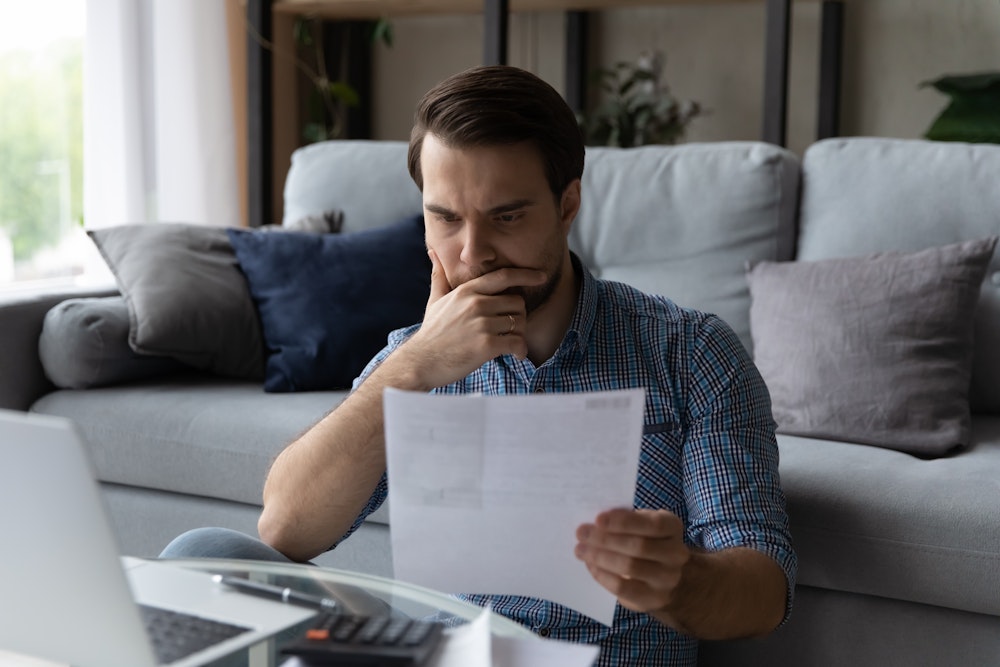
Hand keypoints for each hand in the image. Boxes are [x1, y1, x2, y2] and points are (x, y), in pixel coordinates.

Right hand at [395, 249, 546, 388]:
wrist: (421, 362)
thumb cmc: (431, 332)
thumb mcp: (435, 300)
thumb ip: (439, 276)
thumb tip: (433, 253)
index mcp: (467, 291)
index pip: (503, 277)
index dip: (525, 275)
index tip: (541, 276)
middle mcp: (476, 304)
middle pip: (517, 302)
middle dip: (518, 316)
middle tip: (510, 329)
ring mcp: (481, 324)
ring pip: (519, 323)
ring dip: (519, 334)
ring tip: (510, 343)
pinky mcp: (486, 345)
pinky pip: (517, 343)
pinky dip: (521, 350)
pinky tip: (517, 355)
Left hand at [574, 508, 690, 614]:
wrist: (665, 576)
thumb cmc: (646, 540)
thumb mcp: (641, 524)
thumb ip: (624, 520)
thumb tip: (594, 522)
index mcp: (672, 527)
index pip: (651, 524)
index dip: (624, 522)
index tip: (597, 519)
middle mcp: (676, 553)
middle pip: (638, 546)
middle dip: (605, 539)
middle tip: (581, 533)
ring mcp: (668, 579)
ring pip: (630, 567)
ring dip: (600, 557)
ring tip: (580, 550)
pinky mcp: (654, 598)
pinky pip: (623, 588)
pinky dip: (603, 575)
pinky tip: (590, 566)